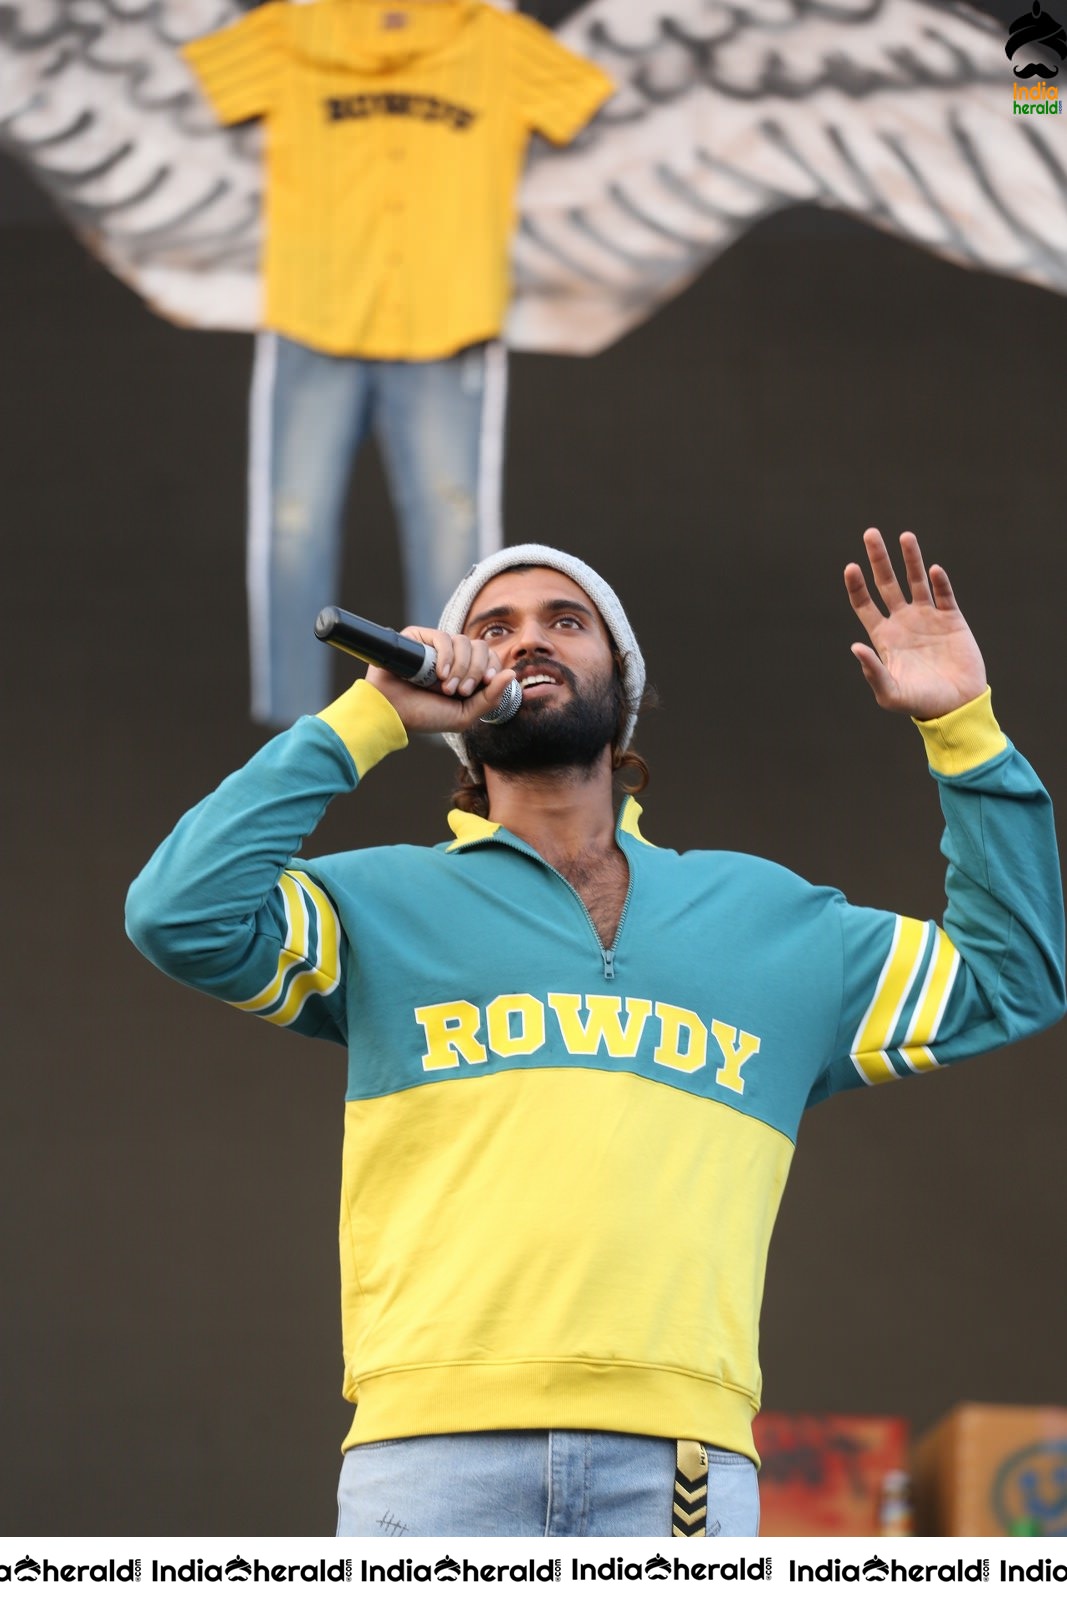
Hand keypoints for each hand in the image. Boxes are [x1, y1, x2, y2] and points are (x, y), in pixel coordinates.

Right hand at [365, 626, 516, 733]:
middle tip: (461, 691)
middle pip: (481, 647)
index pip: (490, 659)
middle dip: (476, 670)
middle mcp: (453, 657)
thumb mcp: (464, 714)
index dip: (492, 668)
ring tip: (447, 687)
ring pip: (463, 641)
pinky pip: (443, 637)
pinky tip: (440, 673)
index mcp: (466, 673)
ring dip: (461, 667)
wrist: (391, 713)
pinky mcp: (418, 637)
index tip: (485, 684)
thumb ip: (491, 698)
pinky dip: (446, 656)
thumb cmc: (424, 715)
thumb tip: (511, 674)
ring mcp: (435, 647)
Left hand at [844, 528, 986, 718]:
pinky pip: (944, 594)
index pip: (865, 604)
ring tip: (904, 535)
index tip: (850, 567)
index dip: (856, 586)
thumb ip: (872, 671)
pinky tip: (934, 570)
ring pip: (916, 580)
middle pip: (887, 583)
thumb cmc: (919, 703)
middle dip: (878, 559)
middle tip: (870, 533)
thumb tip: (854, 647)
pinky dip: (939, 582)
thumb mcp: (890, 693)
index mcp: (884, 636)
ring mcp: (928, 617)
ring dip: (910, 558)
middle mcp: (903, 621)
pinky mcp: (952, 619)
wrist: (956, 705)